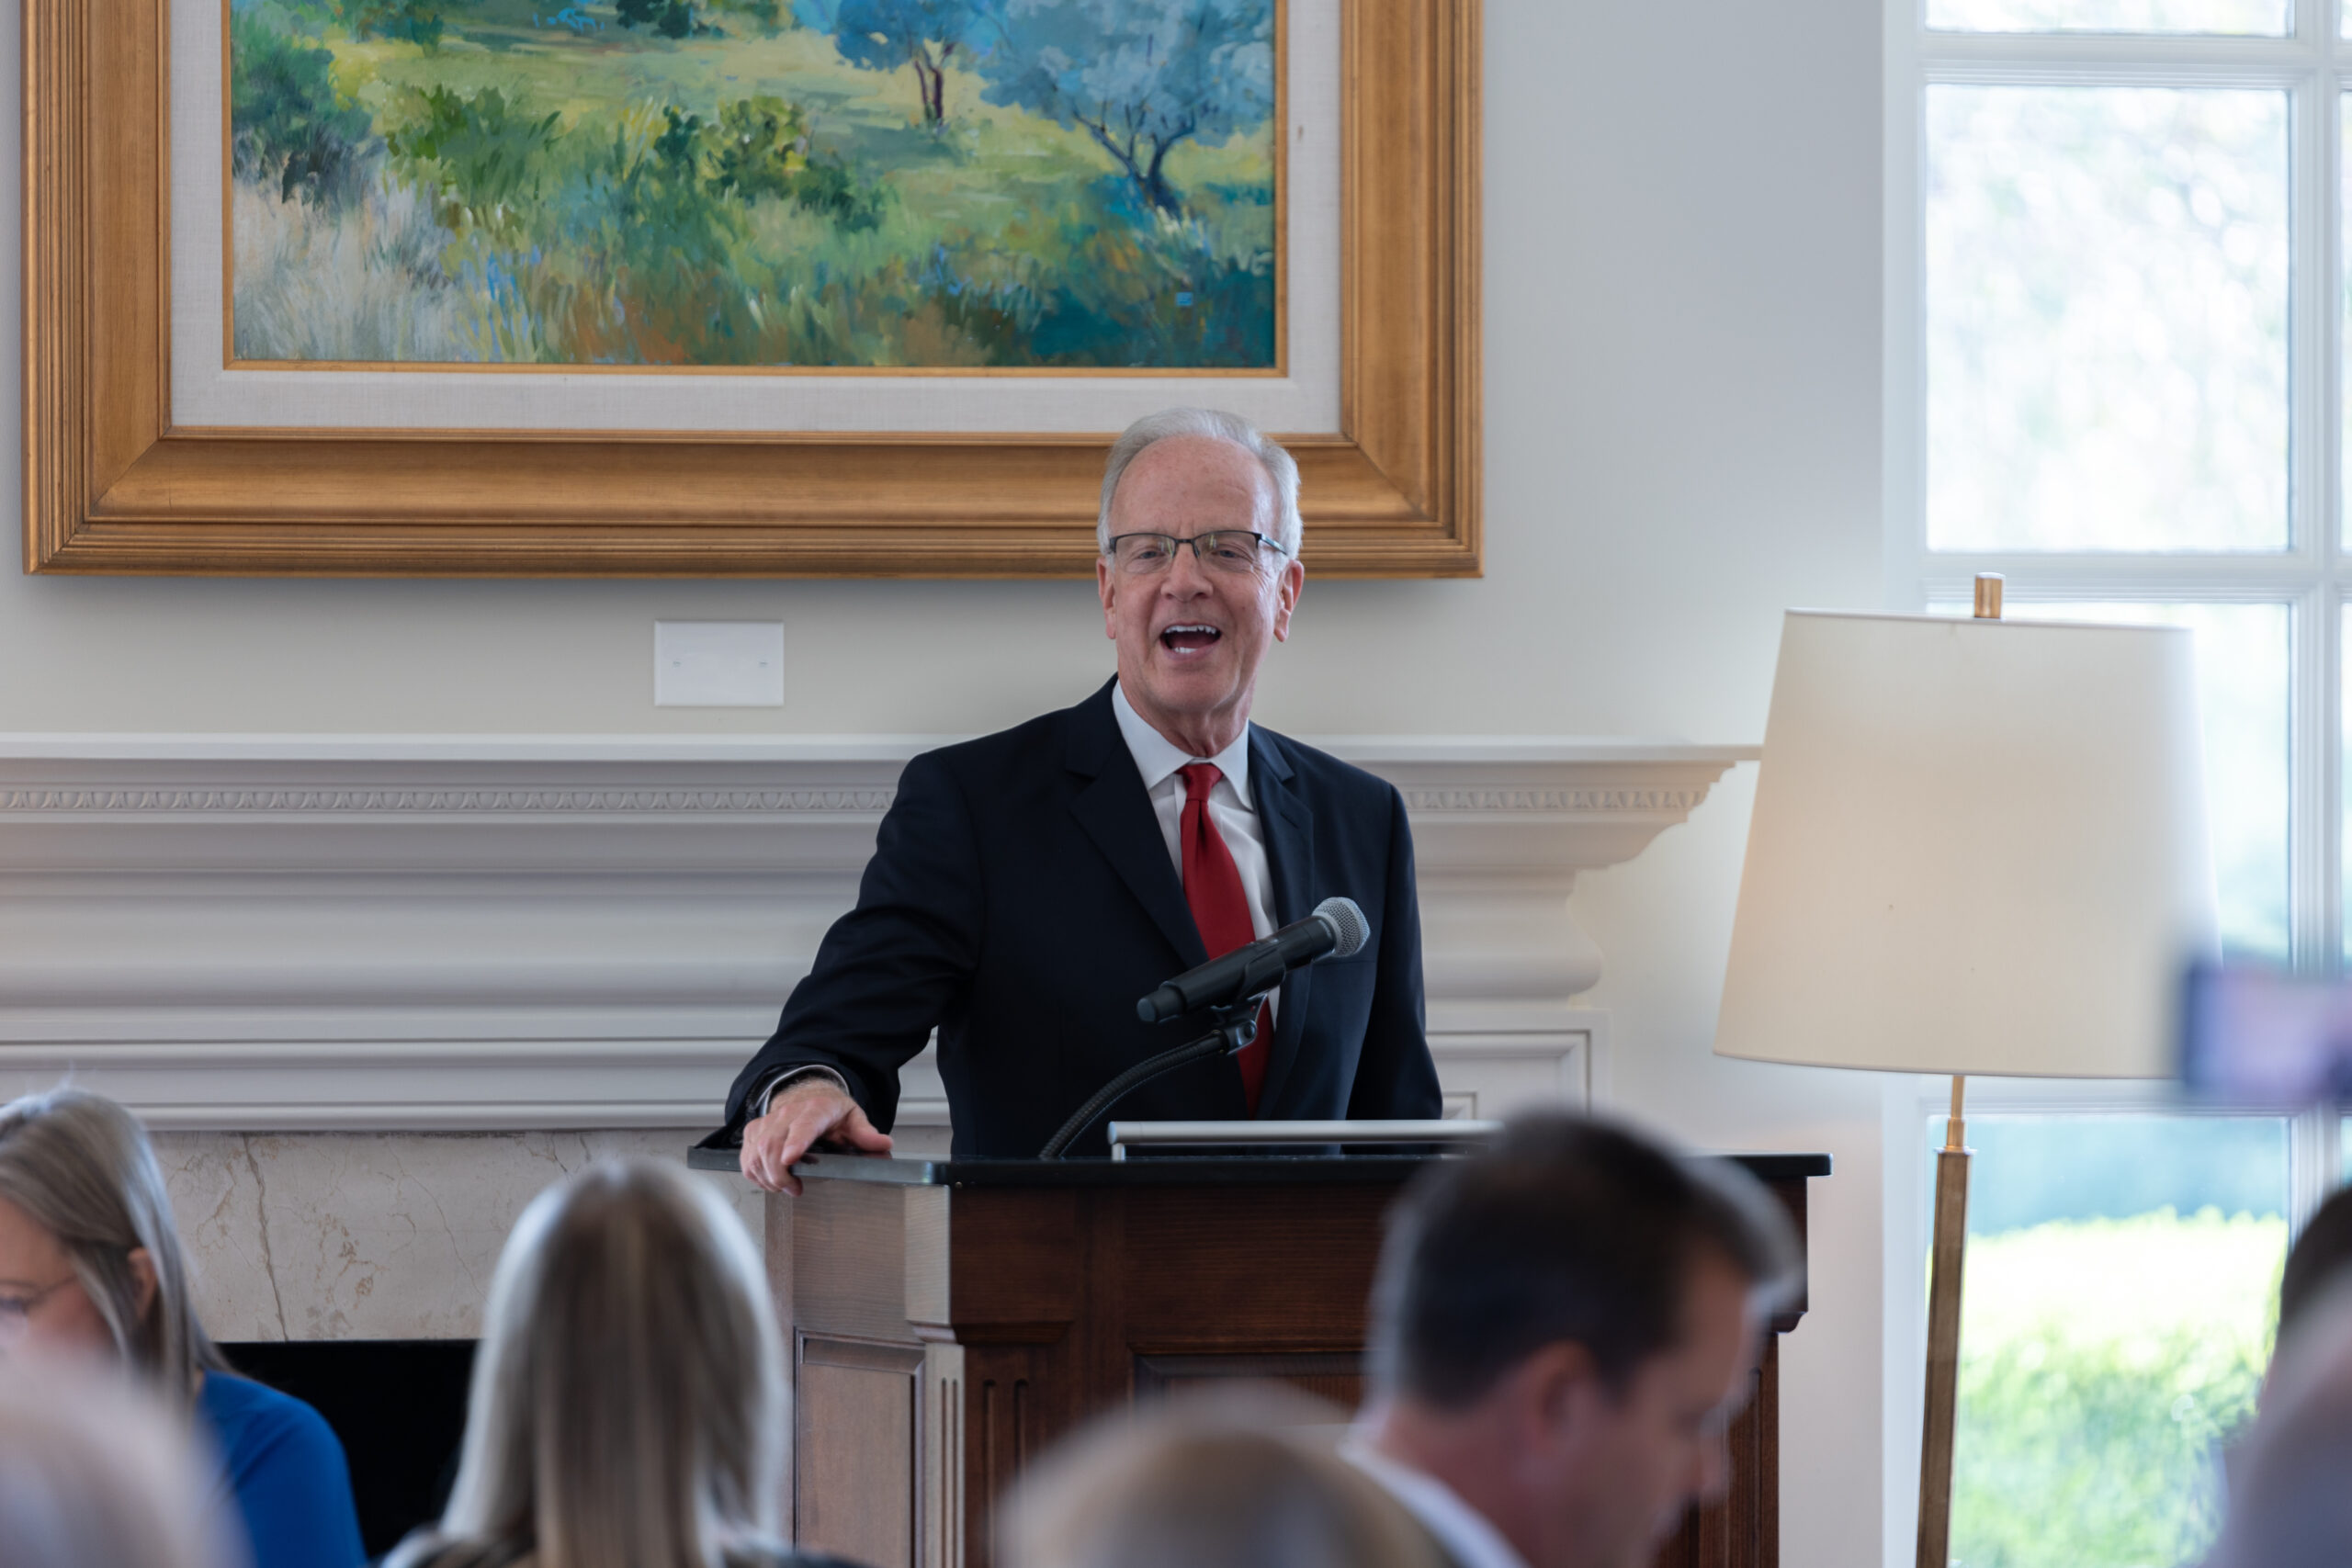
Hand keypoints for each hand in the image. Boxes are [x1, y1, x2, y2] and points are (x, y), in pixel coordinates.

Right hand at [738, 1078, 892, 1194]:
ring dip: (768, 1178)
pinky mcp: (754, 1131)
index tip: (790, 1159)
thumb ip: (866, 1133)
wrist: (809, 1096)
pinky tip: (769, 1179)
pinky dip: (755, 1174)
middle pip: (772, 1145)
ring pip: (756, 1153)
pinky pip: (746, 1157)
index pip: (803, 1126)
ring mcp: (768, 1122)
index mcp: (816, 1110)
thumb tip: (884, 1144)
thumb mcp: (853, 1118)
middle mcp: (788, 1114)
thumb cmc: (830, 1111)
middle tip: (795, 1189)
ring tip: (786, 1186)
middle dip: (779, 1175)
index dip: (795, 1142)